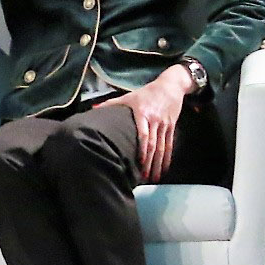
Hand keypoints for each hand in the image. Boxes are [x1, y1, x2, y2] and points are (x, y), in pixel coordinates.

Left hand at [95, 65, 194, 181]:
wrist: (170, 86)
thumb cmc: (146, 93)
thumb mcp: (128, 96)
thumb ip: (111, 103)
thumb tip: (93, 108)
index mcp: (143, 114)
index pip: (143, 135)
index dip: (142, 149)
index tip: (138, 162)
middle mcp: (154, 121)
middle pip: (153, 145)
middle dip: (149, 163)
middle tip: (144, 177)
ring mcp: (164, 125)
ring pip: (162, 148)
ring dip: (158, 164)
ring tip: (154, 178)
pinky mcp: (171, 127)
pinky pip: (169, 145)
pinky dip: (167, 158)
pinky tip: (164, 169)